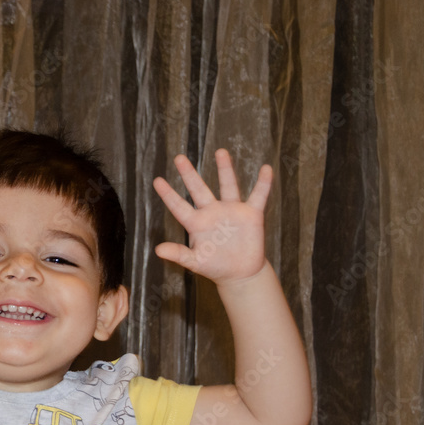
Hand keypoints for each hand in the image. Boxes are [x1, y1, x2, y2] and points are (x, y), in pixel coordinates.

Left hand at [152, 149, 271, 284]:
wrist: (240, 272)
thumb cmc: (215, 266)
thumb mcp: (195, 262)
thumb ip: (178, 254)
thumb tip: (157, 250)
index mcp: (196, 223)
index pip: (179, 206)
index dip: (168, 194)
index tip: (157, 180)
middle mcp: (212, 212)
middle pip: (199, 189)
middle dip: (189, 174)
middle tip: (178, 158)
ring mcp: (231, 211)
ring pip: (228, 186)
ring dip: (225, 169)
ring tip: (220, 152)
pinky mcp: (251, 214)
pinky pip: (258, 196)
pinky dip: (263, 184)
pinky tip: (266, 169)